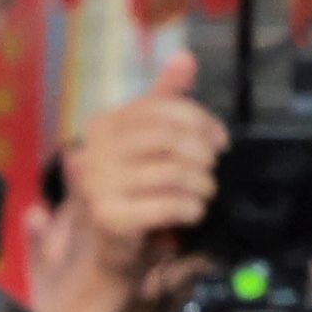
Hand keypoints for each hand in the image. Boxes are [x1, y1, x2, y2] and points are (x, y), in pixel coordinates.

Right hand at [53, 72, 218, 311]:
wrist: (104, 255)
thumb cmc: (129, 194)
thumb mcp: (145, 143)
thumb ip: (163, 102)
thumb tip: (185, 56)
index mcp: (101, 126)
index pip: (162, 107)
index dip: (201, 121)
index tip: (220, 142)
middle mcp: (91, 152)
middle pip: (170, 138)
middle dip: (203, 156)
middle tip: (212, 172)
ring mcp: (96, 186)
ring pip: (174, 172)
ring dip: (201, 186)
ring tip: (203, 196)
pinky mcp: (109, 217)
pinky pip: (169, 204)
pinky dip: (190, 209)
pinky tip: (191, 214)